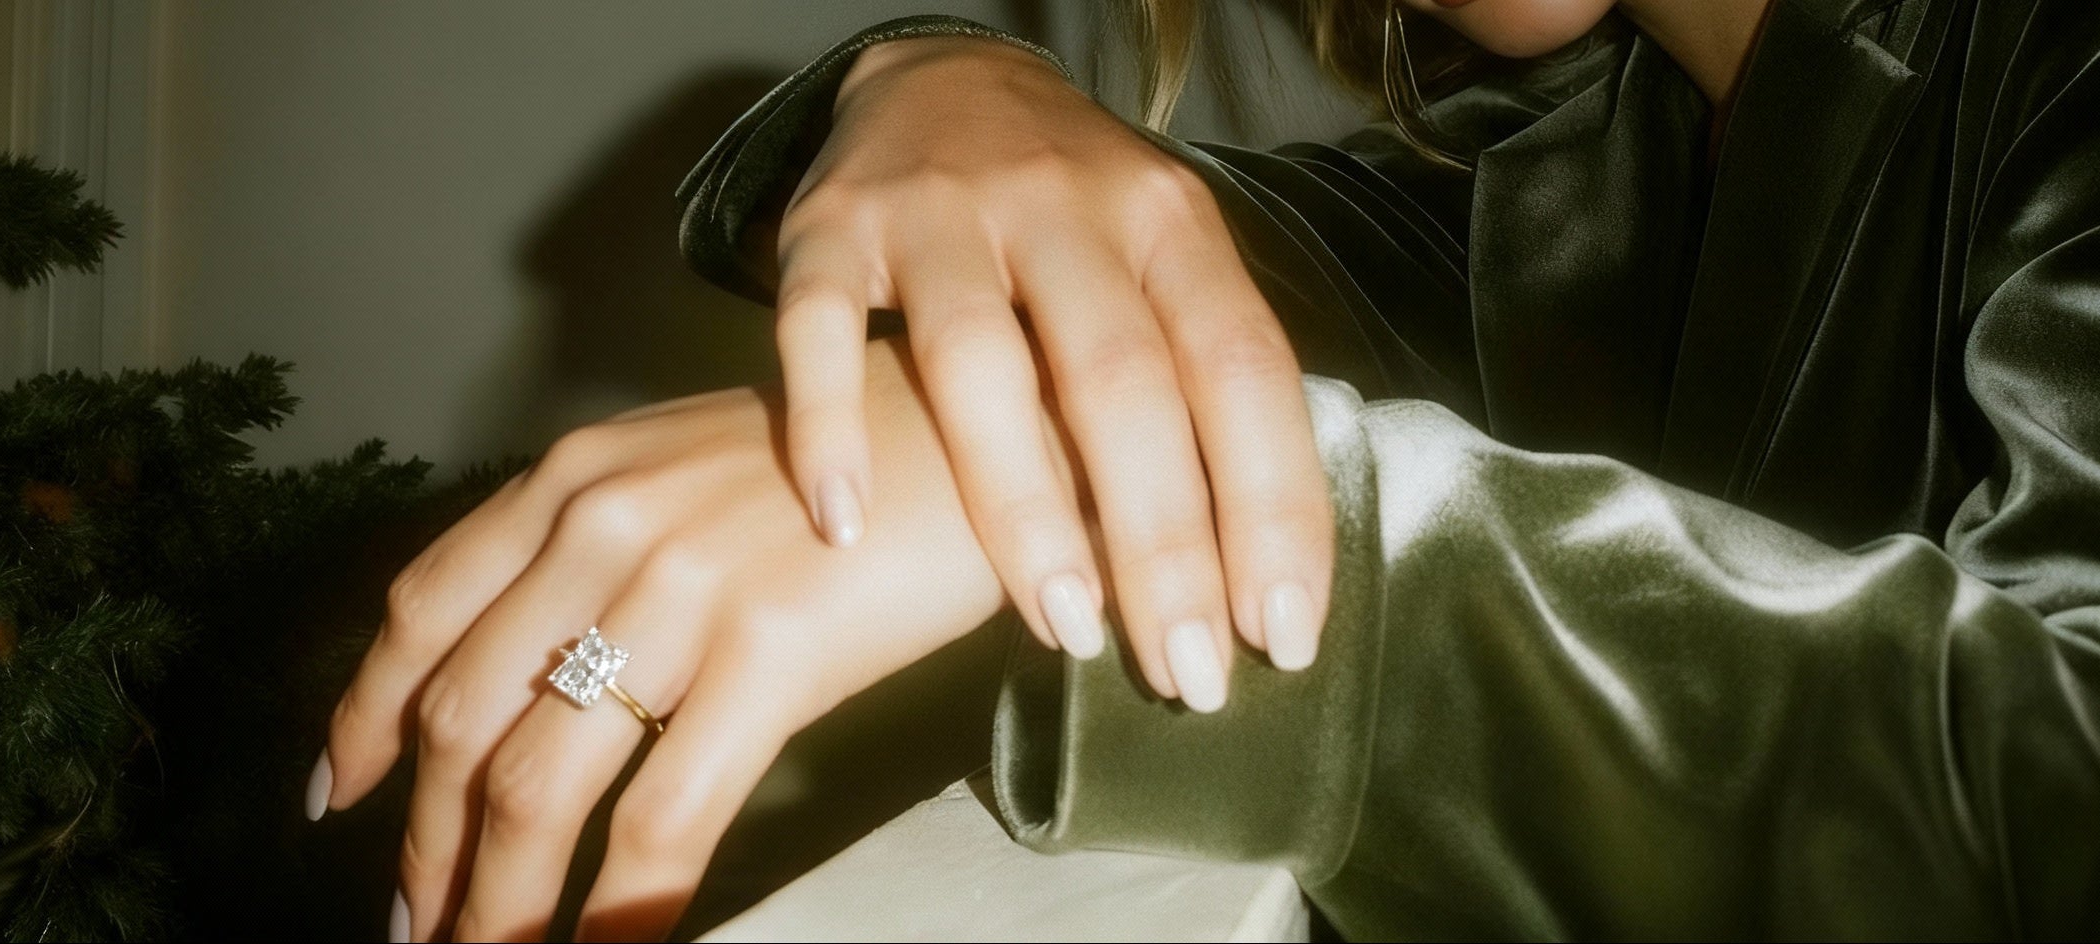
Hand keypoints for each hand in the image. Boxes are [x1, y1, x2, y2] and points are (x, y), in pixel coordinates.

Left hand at [321, 340, 1011, 940]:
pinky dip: (617, 909)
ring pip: (537, 785)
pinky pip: (661, 818)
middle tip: (418, 927)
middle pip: (463, 720)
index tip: (337, 795)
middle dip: (427, 847)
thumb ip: (598, 543)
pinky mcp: (771, 653)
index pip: (422, 610)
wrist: (1000, 423)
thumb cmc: (855, 458)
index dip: (366, 718)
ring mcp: (681, 589)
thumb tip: (535, 662)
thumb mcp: (691, 466)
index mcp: (574, 480)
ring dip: (495, 901)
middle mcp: (602, 527)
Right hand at [771, 34, 1333, 706]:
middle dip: (1163, 542)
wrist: (937, 74)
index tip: (1280, 636)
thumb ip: (1199, 379)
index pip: (1241, 368)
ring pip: (981, 361)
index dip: (1270, 506)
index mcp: (1168, 224)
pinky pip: (818, 330)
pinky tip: (843, 525)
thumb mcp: (1160, 260)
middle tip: (1185, 674)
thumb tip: (1260, 568)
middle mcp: (1064, 208)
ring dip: (1025, 505)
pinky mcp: (829, 228)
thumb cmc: (1072, 216)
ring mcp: (940, 214)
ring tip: (1062, 627)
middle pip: (1122, 381)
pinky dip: (828, 427)